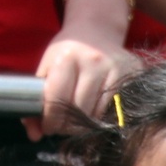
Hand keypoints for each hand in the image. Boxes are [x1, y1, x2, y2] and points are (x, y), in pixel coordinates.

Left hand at [25, 26, 140, 139]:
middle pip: (79, 111)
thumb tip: (33, 134)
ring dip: (85, 126)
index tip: (48, 127)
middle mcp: (93, 62)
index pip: (57, 100)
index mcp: (67, 57)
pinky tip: (96, 115)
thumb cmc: (69, 52)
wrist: (97, 31)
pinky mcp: (132, 77)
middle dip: (68, 126)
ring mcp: (115, 70)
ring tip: (78, 121)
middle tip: (63, 126)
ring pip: (98, 115)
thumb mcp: (48, 67)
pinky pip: (116, 112)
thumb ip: (37, 99)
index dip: (51, 120)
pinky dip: (103, 119)